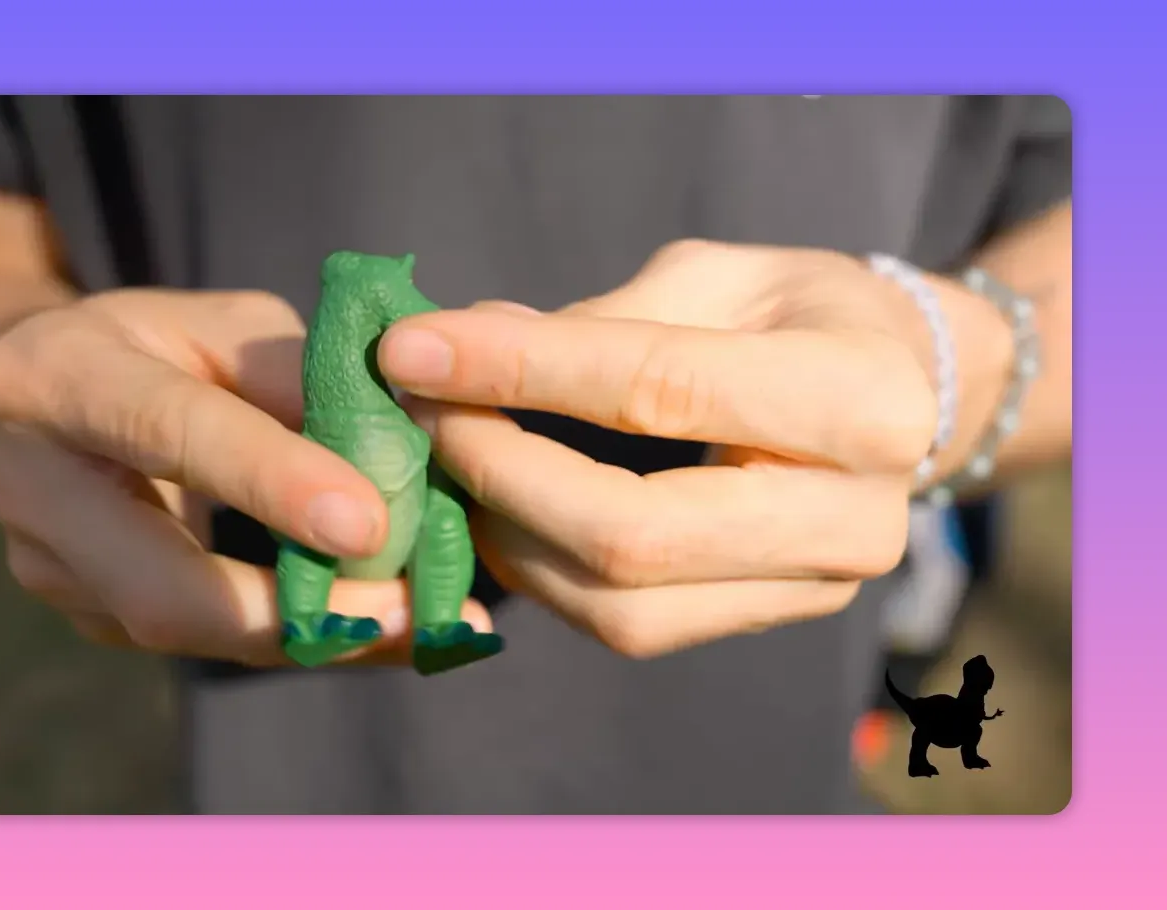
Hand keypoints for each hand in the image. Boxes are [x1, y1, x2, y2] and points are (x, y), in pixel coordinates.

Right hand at [0, 288, 491, 664]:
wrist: (59, 395)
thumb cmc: (166, 344)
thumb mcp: (229, 324)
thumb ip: (298, 376)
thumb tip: (396, 453)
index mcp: (56, 373)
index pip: (170, 429)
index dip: (269, 479)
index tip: (370, 523)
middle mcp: (33, 486)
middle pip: (159, 583)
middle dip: (292, 611)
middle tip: (411, 615)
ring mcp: (51, 568)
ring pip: (187, 632)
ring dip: (312, 639)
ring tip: (423, 631)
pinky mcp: (89, 616)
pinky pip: (204, 644)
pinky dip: (299, 639)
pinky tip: (381, 632)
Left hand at [378, 240, 947, 657]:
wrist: (900, 390)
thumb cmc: (802, 313)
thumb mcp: (718, 276)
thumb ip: (601, 319)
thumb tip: (459, 351)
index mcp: (862, 396)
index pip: (659, 389)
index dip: (520, 371)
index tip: (414, 350)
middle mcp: (852, 517)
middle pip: (633, 535)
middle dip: (502, 474)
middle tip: (424, 414)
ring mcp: (815, 589)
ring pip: (621, 608)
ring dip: (508, 536)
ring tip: (455, 462)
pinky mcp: (768, 620)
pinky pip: (630, 625)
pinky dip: (544, 572)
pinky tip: (504, 510)